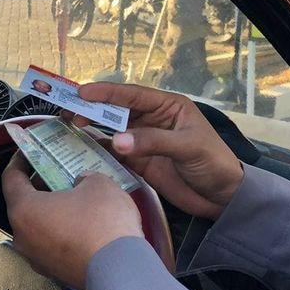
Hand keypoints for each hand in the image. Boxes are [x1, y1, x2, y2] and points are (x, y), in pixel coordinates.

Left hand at [2, 154, 142, 289]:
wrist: (120, 270)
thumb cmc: (103, 223)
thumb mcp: (97, 183)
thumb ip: (83, 177)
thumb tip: (81, 183)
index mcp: (24, 210)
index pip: (11, 178)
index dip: (20, 161)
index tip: (28, 152)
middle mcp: (23, 237)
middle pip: (25, 205)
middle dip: (41, 187)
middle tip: (58, 173)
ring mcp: (38, 259)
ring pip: (39, 227)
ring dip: (53, 212)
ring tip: (76, 199)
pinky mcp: (55, 273)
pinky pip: (53, 245)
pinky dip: (63, 232)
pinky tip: (85, 225)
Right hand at [77, 83, 242, 219]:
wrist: (222, 196)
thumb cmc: (214, 163)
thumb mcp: (187, 147)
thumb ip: (153, 142)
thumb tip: (118, 141)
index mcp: (168, 107)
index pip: (132, 95)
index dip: (107, 93)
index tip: (82, 92)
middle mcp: (153, 120)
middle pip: (118, 111)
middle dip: (93, 109)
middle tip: (67, 111)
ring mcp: (145, 141)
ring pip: (113, 131)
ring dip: (93, 128)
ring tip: (68, 127)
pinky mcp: (141, 162)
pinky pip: (116, 153)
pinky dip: (99, 151)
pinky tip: (82, 150)